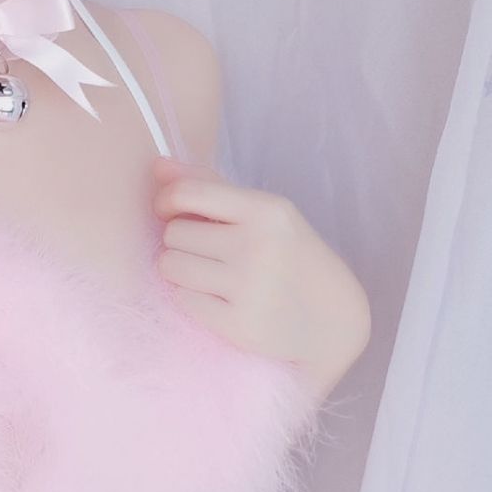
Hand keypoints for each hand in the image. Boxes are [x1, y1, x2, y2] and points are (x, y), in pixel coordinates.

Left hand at [150, 155, 370, 394]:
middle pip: (174, 233)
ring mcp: (248, 287)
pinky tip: (219, 299)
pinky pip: (182, 300)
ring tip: (210, 275)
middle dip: (182, 241)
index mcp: (267, 211)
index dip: (167, 201)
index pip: (188, 193)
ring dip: (181, 270)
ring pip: (170, 266)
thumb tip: (158, 166)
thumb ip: (211, 187)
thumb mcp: (266, 215)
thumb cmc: (292, 259)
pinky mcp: (238, 325)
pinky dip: (192, 298)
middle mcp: (258, 246)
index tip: (170, 212)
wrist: (333, 322)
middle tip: (208, 252)